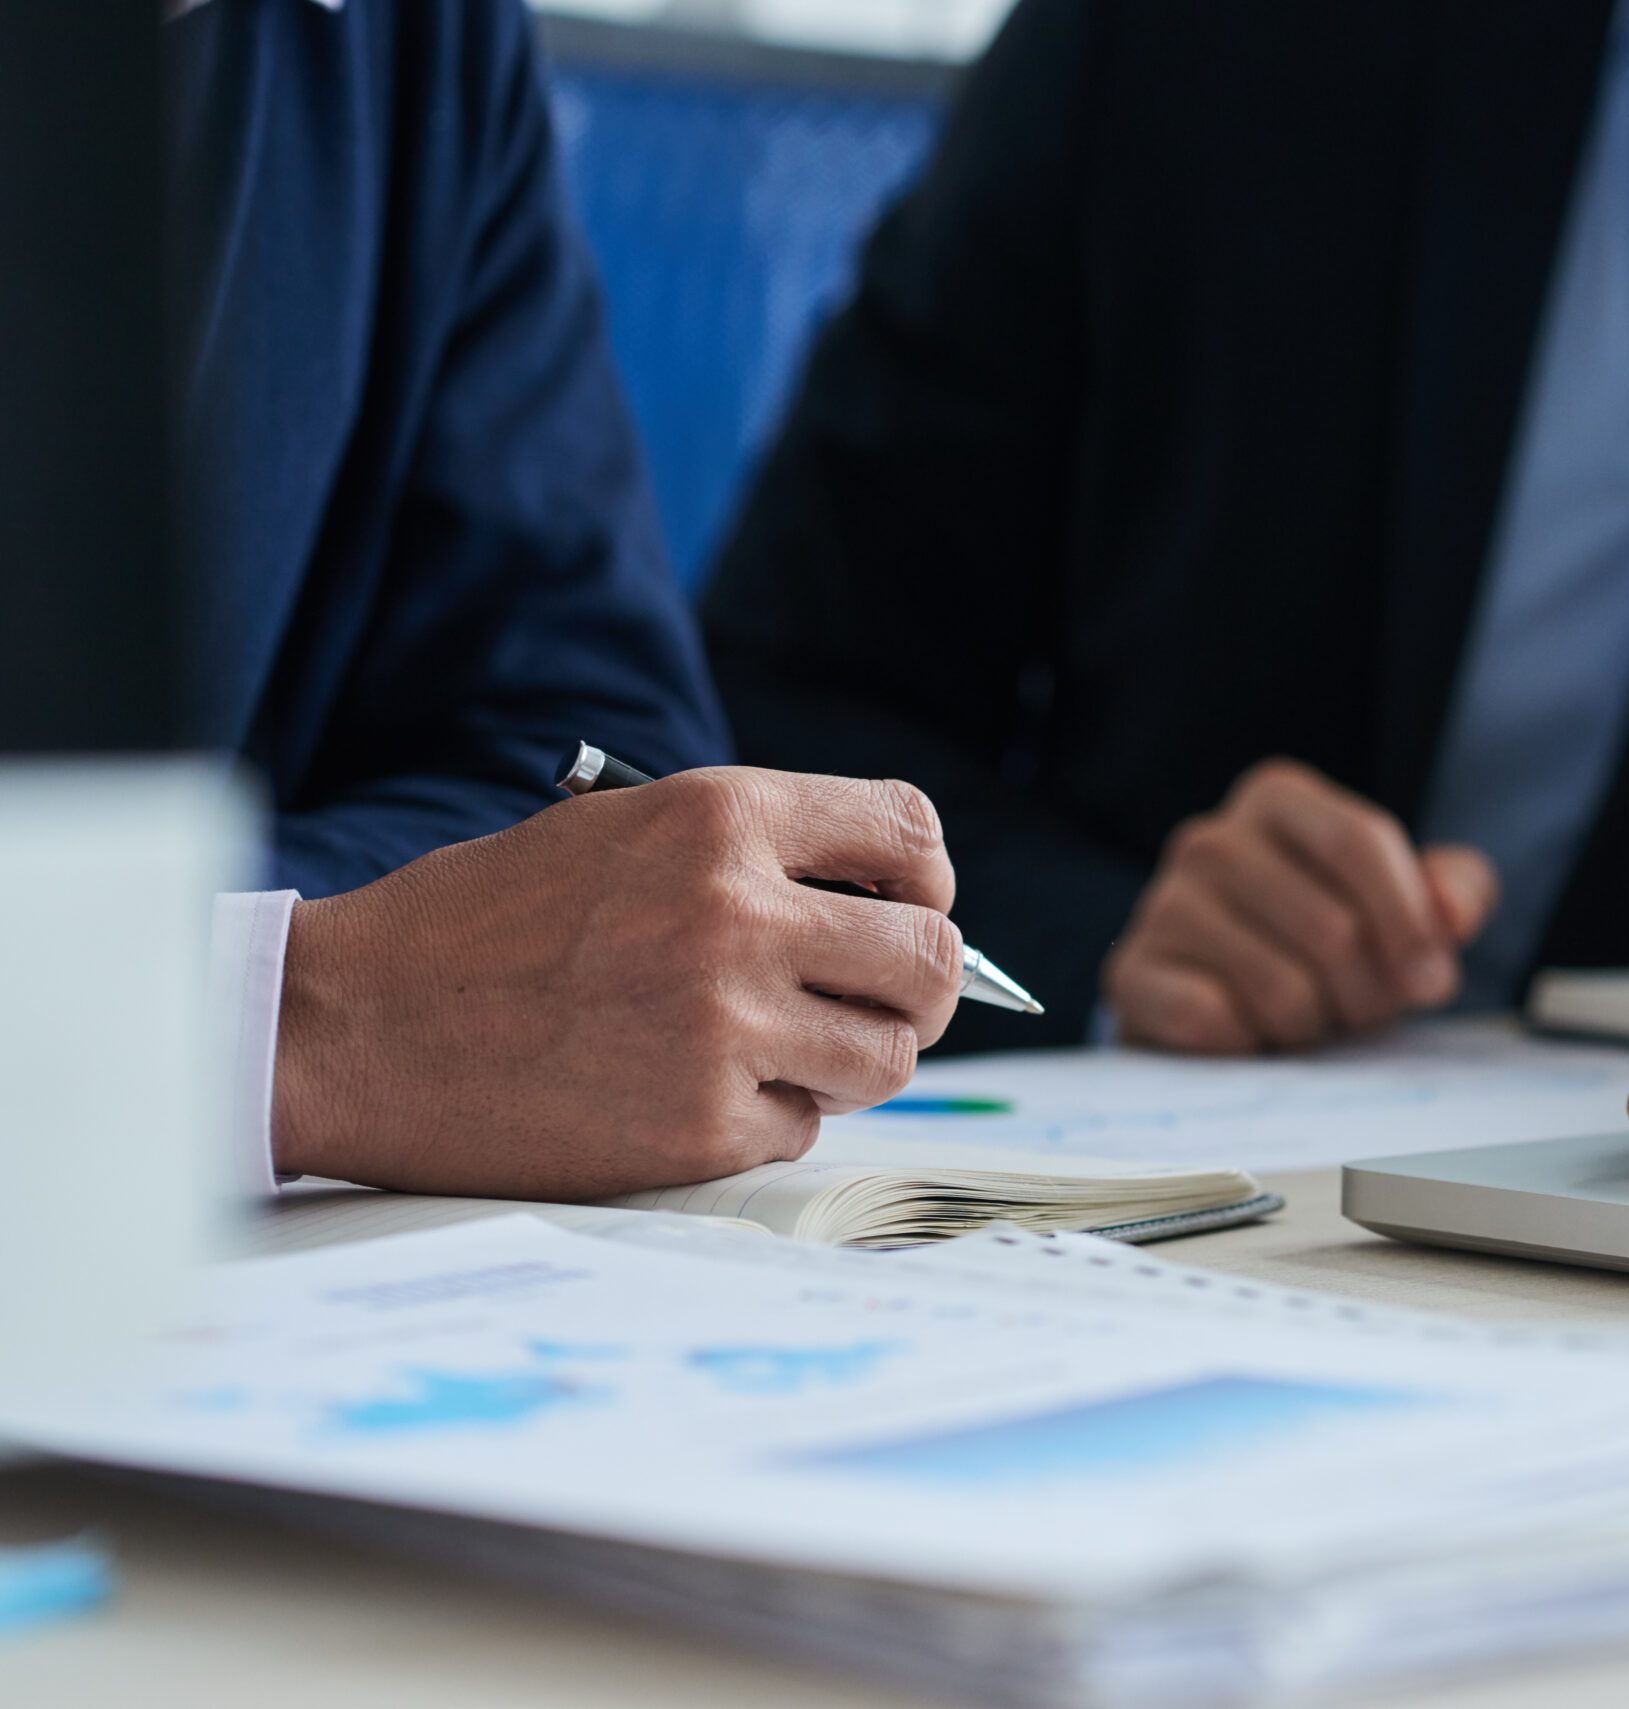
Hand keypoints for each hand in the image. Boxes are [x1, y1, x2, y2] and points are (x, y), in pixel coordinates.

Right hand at [272, 767, 967, 1197]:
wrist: (349, 1024)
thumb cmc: (480, 924)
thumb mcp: (619, 832)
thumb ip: (752, 856)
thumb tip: (888, 908)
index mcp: (721, 819)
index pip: (912, 833)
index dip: (926, 881)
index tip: (901, 910)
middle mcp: (738, 914)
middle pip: (932, 959)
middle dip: (918, 987)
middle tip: (874, 1002)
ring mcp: (723, 1026)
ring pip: (888, 1057)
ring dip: (851, 1061)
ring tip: (780, 1051)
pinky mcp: (698, 1124)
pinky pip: (801, 1128)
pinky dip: (766, 1118)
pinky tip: (689, 1092)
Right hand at [1104, 759, 1497, 1052]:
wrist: (1228, 998)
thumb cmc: (1328, 942)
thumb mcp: (1407, 904)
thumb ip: (1454, 892)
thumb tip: (1453, 917)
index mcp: (1278, 797)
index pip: (1360, 843)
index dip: (1409, 923)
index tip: (1432, 979)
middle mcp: (1211, 839)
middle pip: (1331, 927)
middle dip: (1369, 992)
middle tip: (1364, 1010)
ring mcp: (1162, 903)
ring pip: (1280, 988)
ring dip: (1313, 1025)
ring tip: (1308, 1018)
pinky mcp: (1131, 972)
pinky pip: (1215, 1021)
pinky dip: (1251, 1043)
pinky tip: (1250, 1030)